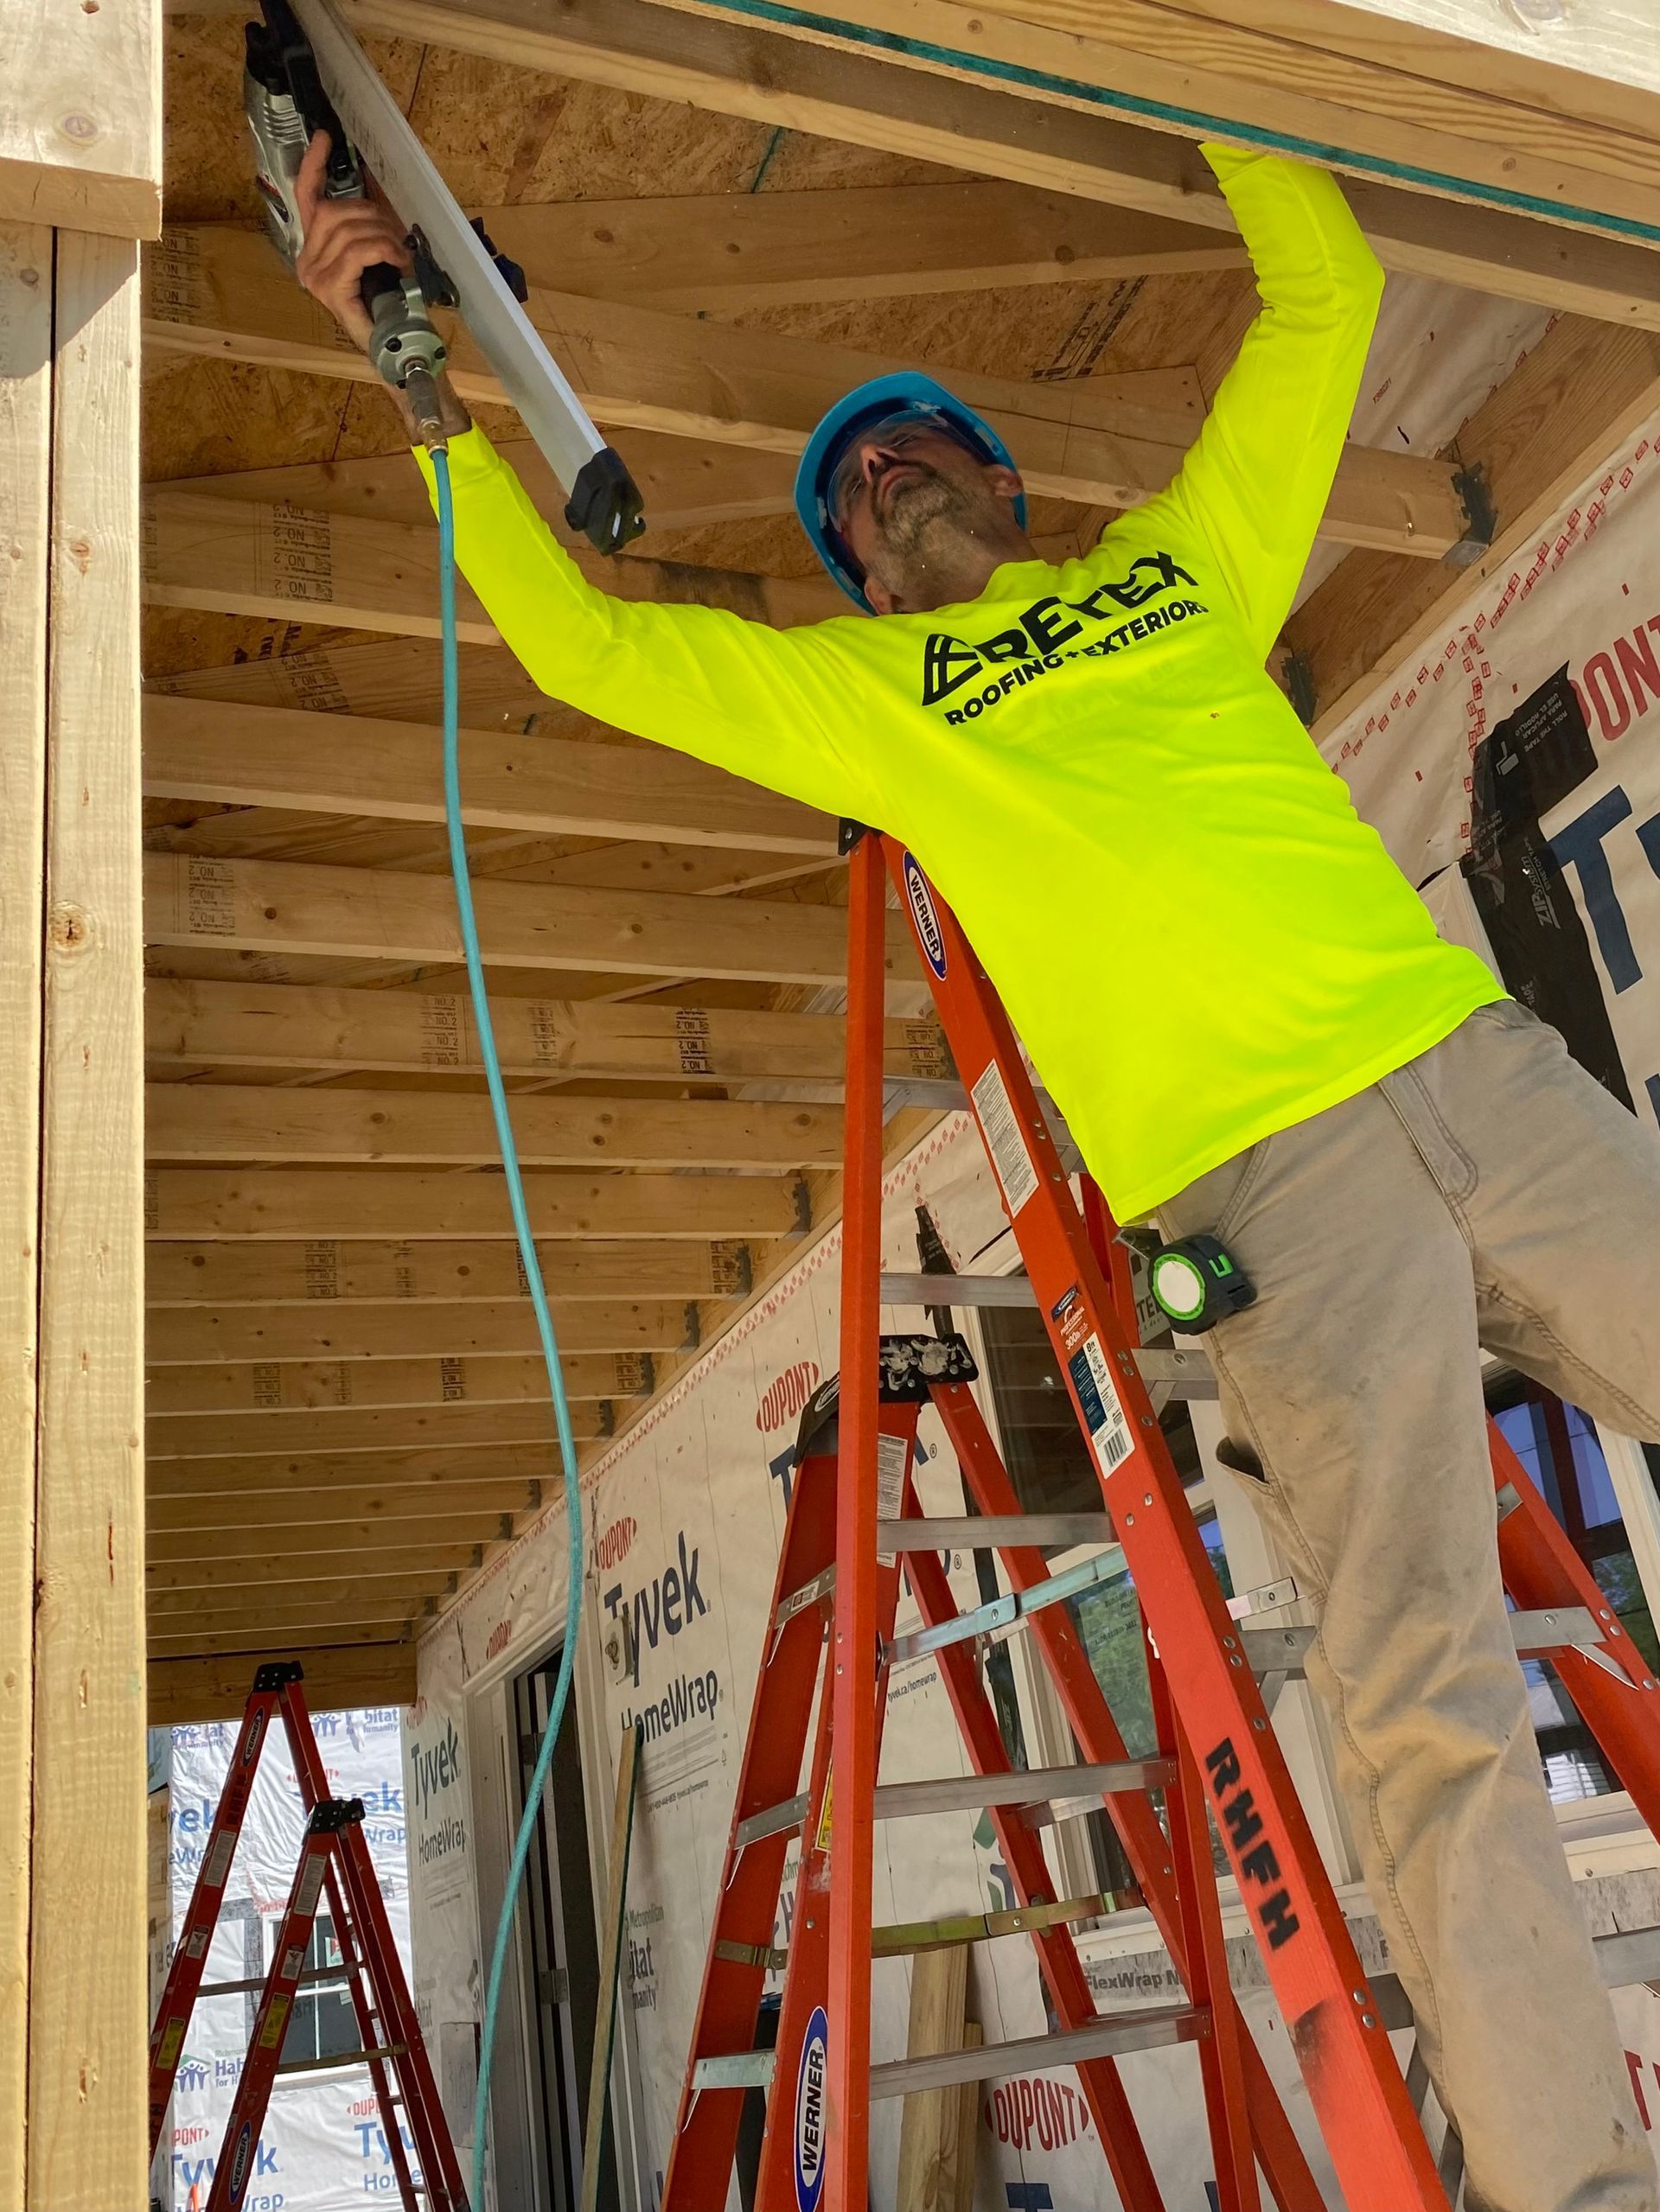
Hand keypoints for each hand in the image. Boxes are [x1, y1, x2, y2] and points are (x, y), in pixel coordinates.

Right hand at [293, 129, 411, 351]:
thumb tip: (375, 190)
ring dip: (383, 236)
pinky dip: (383, 250)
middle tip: (396, 236)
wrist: (392, 347)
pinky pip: (357, 252)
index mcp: (313, 249)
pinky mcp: (331, 288)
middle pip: (334, 211)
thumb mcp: (375, 255)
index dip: (313, 166)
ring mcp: (315, 276)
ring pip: (349, 231)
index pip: (307, 198)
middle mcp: (307, 260)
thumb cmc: (386, 303)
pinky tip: (398, 261)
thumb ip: (367, 227)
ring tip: (400, 254)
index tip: (324, 138)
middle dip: (372, 216)